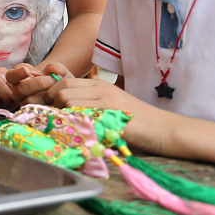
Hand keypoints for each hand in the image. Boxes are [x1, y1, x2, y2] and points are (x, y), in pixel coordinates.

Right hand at [8, 61, 73, 105]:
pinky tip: (57, 99)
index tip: (27, 71)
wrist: (66, 93)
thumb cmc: (59, 79)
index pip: (11, 76)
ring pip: (28, 100)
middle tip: (52, 79)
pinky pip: (38, 110)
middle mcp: (18, 91)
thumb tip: (50, 69)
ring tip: (57, 89)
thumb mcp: (60, 71)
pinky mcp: (33, 112)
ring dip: (44, 94)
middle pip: (20, 89)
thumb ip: (56, 67)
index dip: (17, 74)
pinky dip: (49, 104)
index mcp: (19, 78)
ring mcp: (24, 103)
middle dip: (37, 83)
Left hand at [47, 76, 168, 153]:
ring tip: (69, 126)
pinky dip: (75, 124)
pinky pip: (82, 115)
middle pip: (61, 89)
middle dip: (52, 104)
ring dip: (62, 115)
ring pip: (68, 101)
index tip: (50, 108)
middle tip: (56, 119)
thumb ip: (88, 101)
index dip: (51, 94)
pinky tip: (79, 133)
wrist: (164, 129)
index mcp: (99, 84)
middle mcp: (101, 88)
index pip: (63, 81)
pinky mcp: (112, 114)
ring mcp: (107, 100)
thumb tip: (61, 105)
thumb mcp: (108, 105)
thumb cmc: (135, 121)